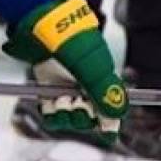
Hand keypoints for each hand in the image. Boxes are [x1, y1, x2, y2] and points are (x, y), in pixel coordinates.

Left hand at [3, 0, 128, 140]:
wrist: (44, 28)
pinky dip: (51, 113)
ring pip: (69, 117)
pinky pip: (51, 112)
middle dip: (84, 116)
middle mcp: (85, 88)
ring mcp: (66, 88)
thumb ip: (104, 93)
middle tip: (77, 104)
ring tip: (62, 101)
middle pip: (89, 118)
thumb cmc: (72, 43)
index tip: (106, 131)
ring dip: (66, 115)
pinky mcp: (48, 88)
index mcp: (104, 82)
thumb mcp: (94, 69)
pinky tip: (51, 104)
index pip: (110, 111)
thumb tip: (116, 117)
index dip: (109, 123)